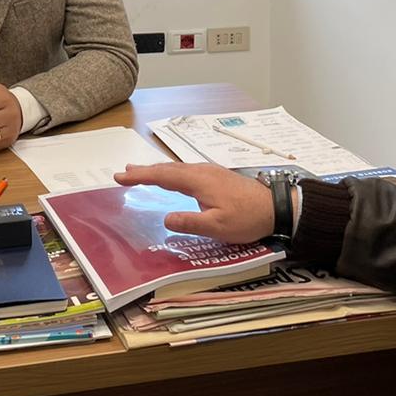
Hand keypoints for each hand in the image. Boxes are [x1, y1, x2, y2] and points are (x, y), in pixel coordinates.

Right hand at [113, 162, 275, 244]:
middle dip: (144, 170)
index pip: (162, 176)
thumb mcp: (217, 227)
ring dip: (156, 170)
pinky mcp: (216, 176)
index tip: (120, 177)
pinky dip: (171, 173)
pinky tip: (171, 177)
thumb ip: (189, 222)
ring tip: (140, 171)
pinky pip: (185, 171)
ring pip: (176, 169)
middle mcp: (201, 171)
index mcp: (197, 181)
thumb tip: (164, 219)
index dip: (140, 176)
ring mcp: (209, 172)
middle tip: (123, 172)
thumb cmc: (246, 218)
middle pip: (167, 169)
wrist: (275, 207)